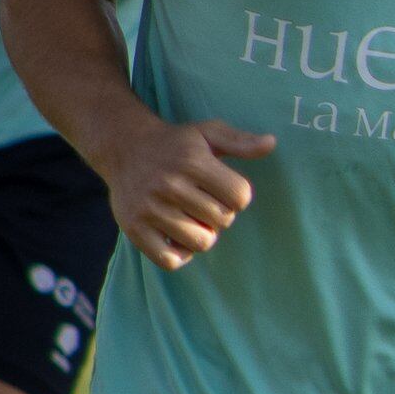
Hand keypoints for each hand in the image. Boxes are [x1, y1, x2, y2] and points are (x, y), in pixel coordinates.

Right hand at [107, 114, 273, 267]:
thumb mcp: (208, 133)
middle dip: (220, 214)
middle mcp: (169, 185)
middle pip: (223, 221)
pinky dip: (179, 254)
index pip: (240, 197)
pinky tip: (176, 235)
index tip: (222, 188)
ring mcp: (149, 209)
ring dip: (203, 234)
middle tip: (202, 201)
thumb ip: (241, 141)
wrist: (124, 148)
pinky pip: (171, 260)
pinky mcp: (133, 228)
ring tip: (190, 217)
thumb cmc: (176, 144)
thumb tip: (271, 143)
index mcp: (192, 162)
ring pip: (202, 242)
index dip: (238, 196)